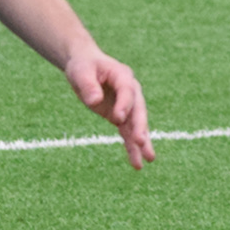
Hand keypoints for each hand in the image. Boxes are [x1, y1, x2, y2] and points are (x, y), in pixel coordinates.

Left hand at [64, 51, 153, 170]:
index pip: (127, 91)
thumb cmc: (83, 66)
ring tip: (149, 159)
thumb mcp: (81, 72)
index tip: (118, 118)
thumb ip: (88, 85)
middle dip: (139, 127)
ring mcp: (127, 105)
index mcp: (122, 76)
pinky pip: (128, 133)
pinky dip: (132, 147)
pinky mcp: (121, 117)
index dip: (124, 104)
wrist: (85, 66)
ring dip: (141, 142)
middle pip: (138, 110)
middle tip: (141, 141)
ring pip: (136, 125)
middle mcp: (130, 91)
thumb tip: (94, 101)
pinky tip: (137, 163)